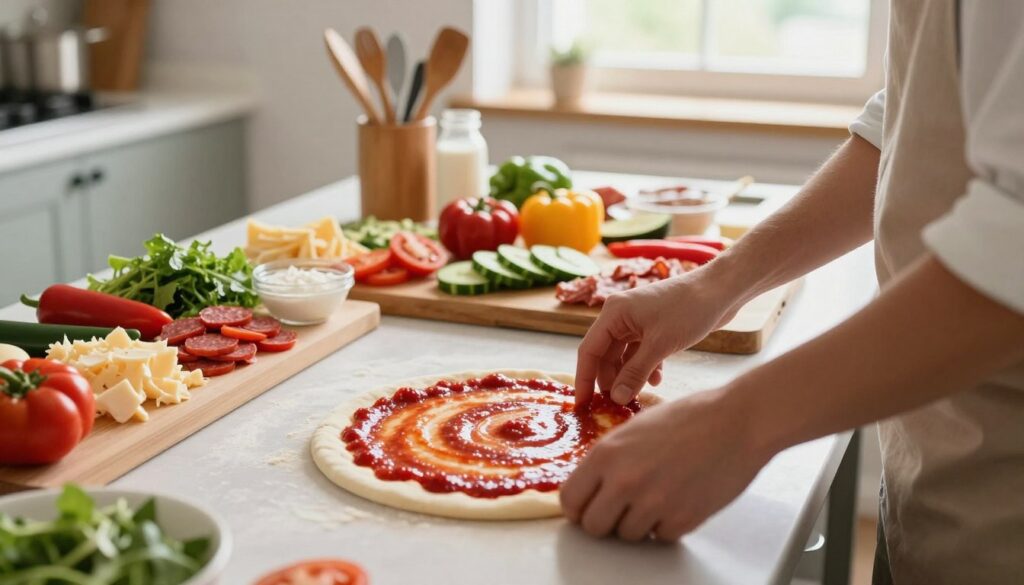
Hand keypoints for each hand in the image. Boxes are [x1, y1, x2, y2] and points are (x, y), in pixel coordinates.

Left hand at [560, 388, 771, 540]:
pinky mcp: (682, 519)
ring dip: (638, 523)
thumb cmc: (689, 419)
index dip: (577, 508)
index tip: (586, 508)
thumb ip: (609, 460)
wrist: (736, 422)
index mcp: (607, 454)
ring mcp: (653, 503)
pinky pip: (660, 537)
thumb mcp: (634, 430)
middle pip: (593, 526)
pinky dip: (666, 525)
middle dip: (605, 521)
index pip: (571, 499)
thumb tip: (591, 488)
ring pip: (627, 536)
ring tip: (656, 497)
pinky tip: (678, 499)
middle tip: (620, 510)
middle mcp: (624, 481)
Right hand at [576, 270, 738, 404]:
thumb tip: (616, 398)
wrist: (722, 290)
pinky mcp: (653, 328)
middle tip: (615, 406)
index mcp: (613, 313)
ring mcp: (637, 322)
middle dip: (610, 380)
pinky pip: (640, 353)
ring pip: (623, 356)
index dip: (584, 378)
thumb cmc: (689, 310)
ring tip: (639, 395)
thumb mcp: (660, 345)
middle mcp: (620, 316)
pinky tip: (658, 380)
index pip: (589, 350)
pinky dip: (645, 367)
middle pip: (604, 355)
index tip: (583, 405)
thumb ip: (635, 373)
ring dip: (630, 376)